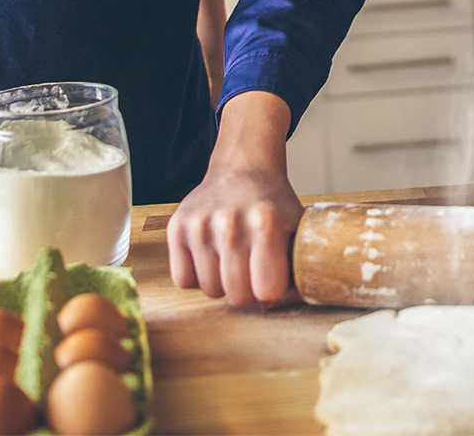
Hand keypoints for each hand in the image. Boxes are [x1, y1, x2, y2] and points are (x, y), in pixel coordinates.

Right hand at [167, 93, 302, 305]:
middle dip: (247, 289)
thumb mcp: (297, 230)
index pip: (266, 292)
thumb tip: (269, 305)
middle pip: (237, 297)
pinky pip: (183, 280)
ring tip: (231, 256)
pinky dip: (196, 275)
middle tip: (251, 265)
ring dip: (221, 281)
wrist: (242, 168)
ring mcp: (200, 225)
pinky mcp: (176, 227)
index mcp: (266, 224)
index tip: (271, 272)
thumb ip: (295, 269)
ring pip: (209, 290)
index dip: (271, 288)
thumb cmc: (272, 205)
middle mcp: (230, 223)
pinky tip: (210, 254)